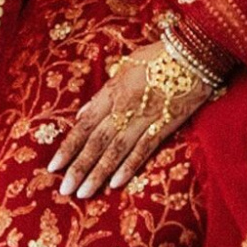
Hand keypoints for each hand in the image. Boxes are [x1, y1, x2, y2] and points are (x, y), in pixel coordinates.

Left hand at [47, 40, 213, 198]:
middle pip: (96, 142)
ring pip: (115, 151)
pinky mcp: (164, 125)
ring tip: (83, 193)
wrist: (192, 53)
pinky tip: (115, 184)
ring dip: (98, 174)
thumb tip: (83, 114)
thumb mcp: (124, 66)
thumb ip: (103, 92)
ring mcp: (144, 118)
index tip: (53, 166)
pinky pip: (143, 150)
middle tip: (64, 189)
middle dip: (78, 168)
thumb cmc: (158, 56)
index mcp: (111, 92)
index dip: (68, 147)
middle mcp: (123, 108)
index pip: (84, 125)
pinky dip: (129, 168)